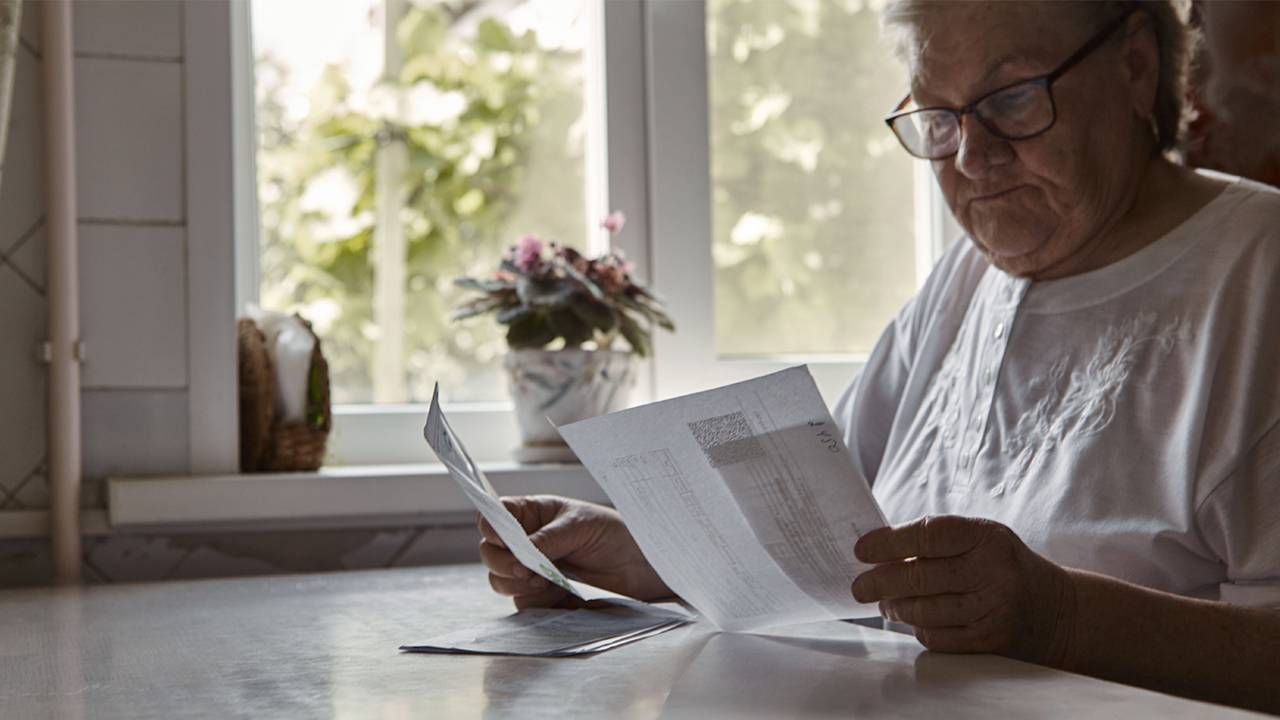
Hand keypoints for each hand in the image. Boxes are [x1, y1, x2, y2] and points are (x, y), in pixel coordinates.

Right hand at [478, 495, 671, 609]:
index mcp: (533, 515)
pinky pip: (524, 604)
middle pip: (490, 552)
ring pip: (500, 579)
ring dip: (512, 583)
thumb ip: (549, 539)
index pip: (496, 517)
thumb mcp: (581, 525)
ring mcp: (532, 571)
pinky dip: (533, 601)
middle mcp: (527, 543)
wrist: (642, 567)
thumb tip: (520, 552)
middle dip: (500, 561)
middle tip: (523, 569)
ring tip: (542, 582)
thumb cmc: (614, 534)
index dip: (491, 526)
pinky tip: (555, 594)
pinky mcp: (544, 598)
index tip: (500, 537)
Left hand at [851, 515, 1075, 664]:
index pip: (928, 536)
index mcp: (986, 537)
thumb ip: (936, 540)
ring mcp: (992, 608)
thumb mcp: (980, 537)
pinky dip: (918, 628)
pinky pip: (937, 637)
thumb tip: (878, 550)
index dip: (889, 542)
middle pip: (920, 577)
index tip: (861, 551)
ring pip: (924, 611)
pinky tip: (914, 619)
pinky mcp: (988, 640)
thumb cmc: (1001, 564)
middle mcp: (991, 572)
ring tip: (885, 603)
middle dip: (879, 582)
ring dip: (895, 607)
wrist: (1052, 608)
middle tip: (859, 587)